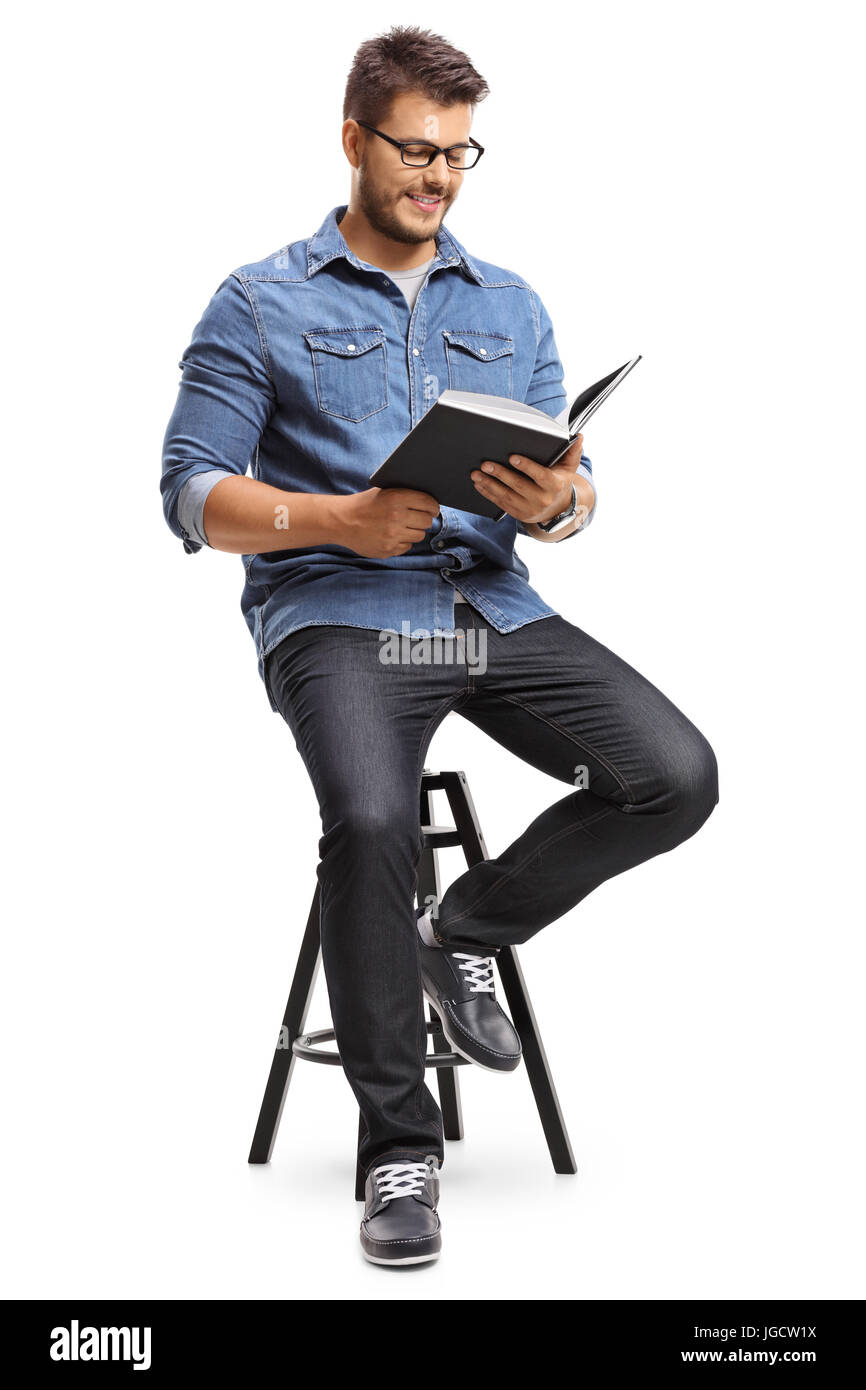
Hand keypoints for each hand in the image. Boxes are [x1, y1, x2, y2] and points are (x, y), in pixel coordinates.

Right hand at [332, 486, 439, 557]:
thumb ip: (405, 494)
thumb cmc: (364, 504)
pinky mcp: (388, 549)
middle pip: (427, 521)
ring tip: (403, 526)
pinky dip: (403, 541)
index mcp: (396, 498)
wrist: (341, 521)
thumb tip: (429, 501)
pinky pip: (407, 546)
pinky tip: (393, 535)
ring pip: (419, 535)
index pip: (428, 503)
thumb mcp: (383, 491)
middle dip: (424, 519)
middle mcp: (397, 517)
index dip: (433, 506)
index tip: (433, 509)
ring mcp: (393, 536)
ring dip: (414, 531)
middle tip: (418, 517)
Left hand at [471, 432, 585, 523]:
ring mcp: (528, 509)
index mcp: (554, 485)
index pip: (539, 475)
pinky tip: (478, 483)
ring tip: (476, 473)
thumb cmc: (560, 481)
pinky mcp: (517, 514)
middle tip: (485, 463)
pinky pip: (500, 503)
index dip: (526, 466)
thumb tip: (579, 436)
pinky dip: (487, 493)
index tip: (512, 457)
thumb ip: (573, 452)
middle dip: (500, 474)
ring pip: (506, 496)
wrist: (556, 509)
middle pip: (518, 486)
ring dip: (489, 484)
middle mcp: (541, 499)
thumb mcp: (569, 467)